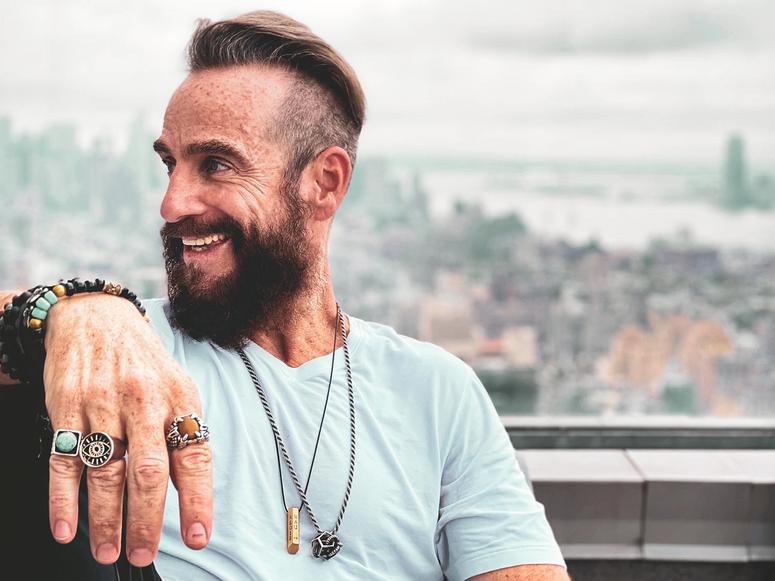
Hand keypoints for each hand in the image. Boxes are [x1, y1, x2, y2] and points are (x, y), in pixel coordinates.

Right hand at [43, 293, 211, 566]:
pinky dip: (63, 498)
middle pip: (148, 471)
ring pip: (105, 471)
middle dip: (147, 520)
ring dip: (105, 519)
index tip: (198, 537)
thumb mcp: (176, 388)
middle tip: (143, 555)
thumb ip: (183, 434)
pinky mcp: (66, 405)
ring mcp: (102, 402)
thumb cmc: (144, 364)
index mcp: (180, 397)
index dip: (198, 500)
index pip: (194, 456)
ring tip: (108, 550)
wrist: (98, 318)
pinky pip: (64, 458)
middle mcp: (144, 400)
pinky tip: (66, 527)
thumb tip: (189, 491)